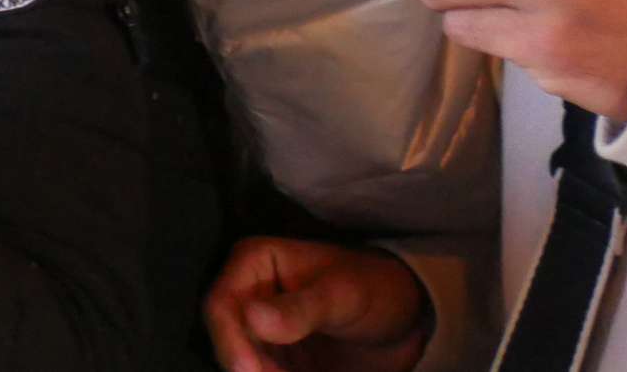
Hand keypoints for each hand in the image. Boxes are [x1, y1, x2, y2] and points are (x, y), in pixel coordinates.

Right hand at [204, 238, 429, 371]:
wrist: (406, 320)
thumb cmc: (373, 289)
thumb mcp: (342, 295)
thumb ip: (300, 309)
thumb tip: (252, 318)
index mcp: (253, 265)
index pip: (220, 305)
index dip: (229, 342)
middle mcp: (247, 297)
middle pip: (226, 342)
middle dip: (248, 369)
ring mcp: (259, 332)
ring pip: (243, 366)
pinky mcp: (274, 360)